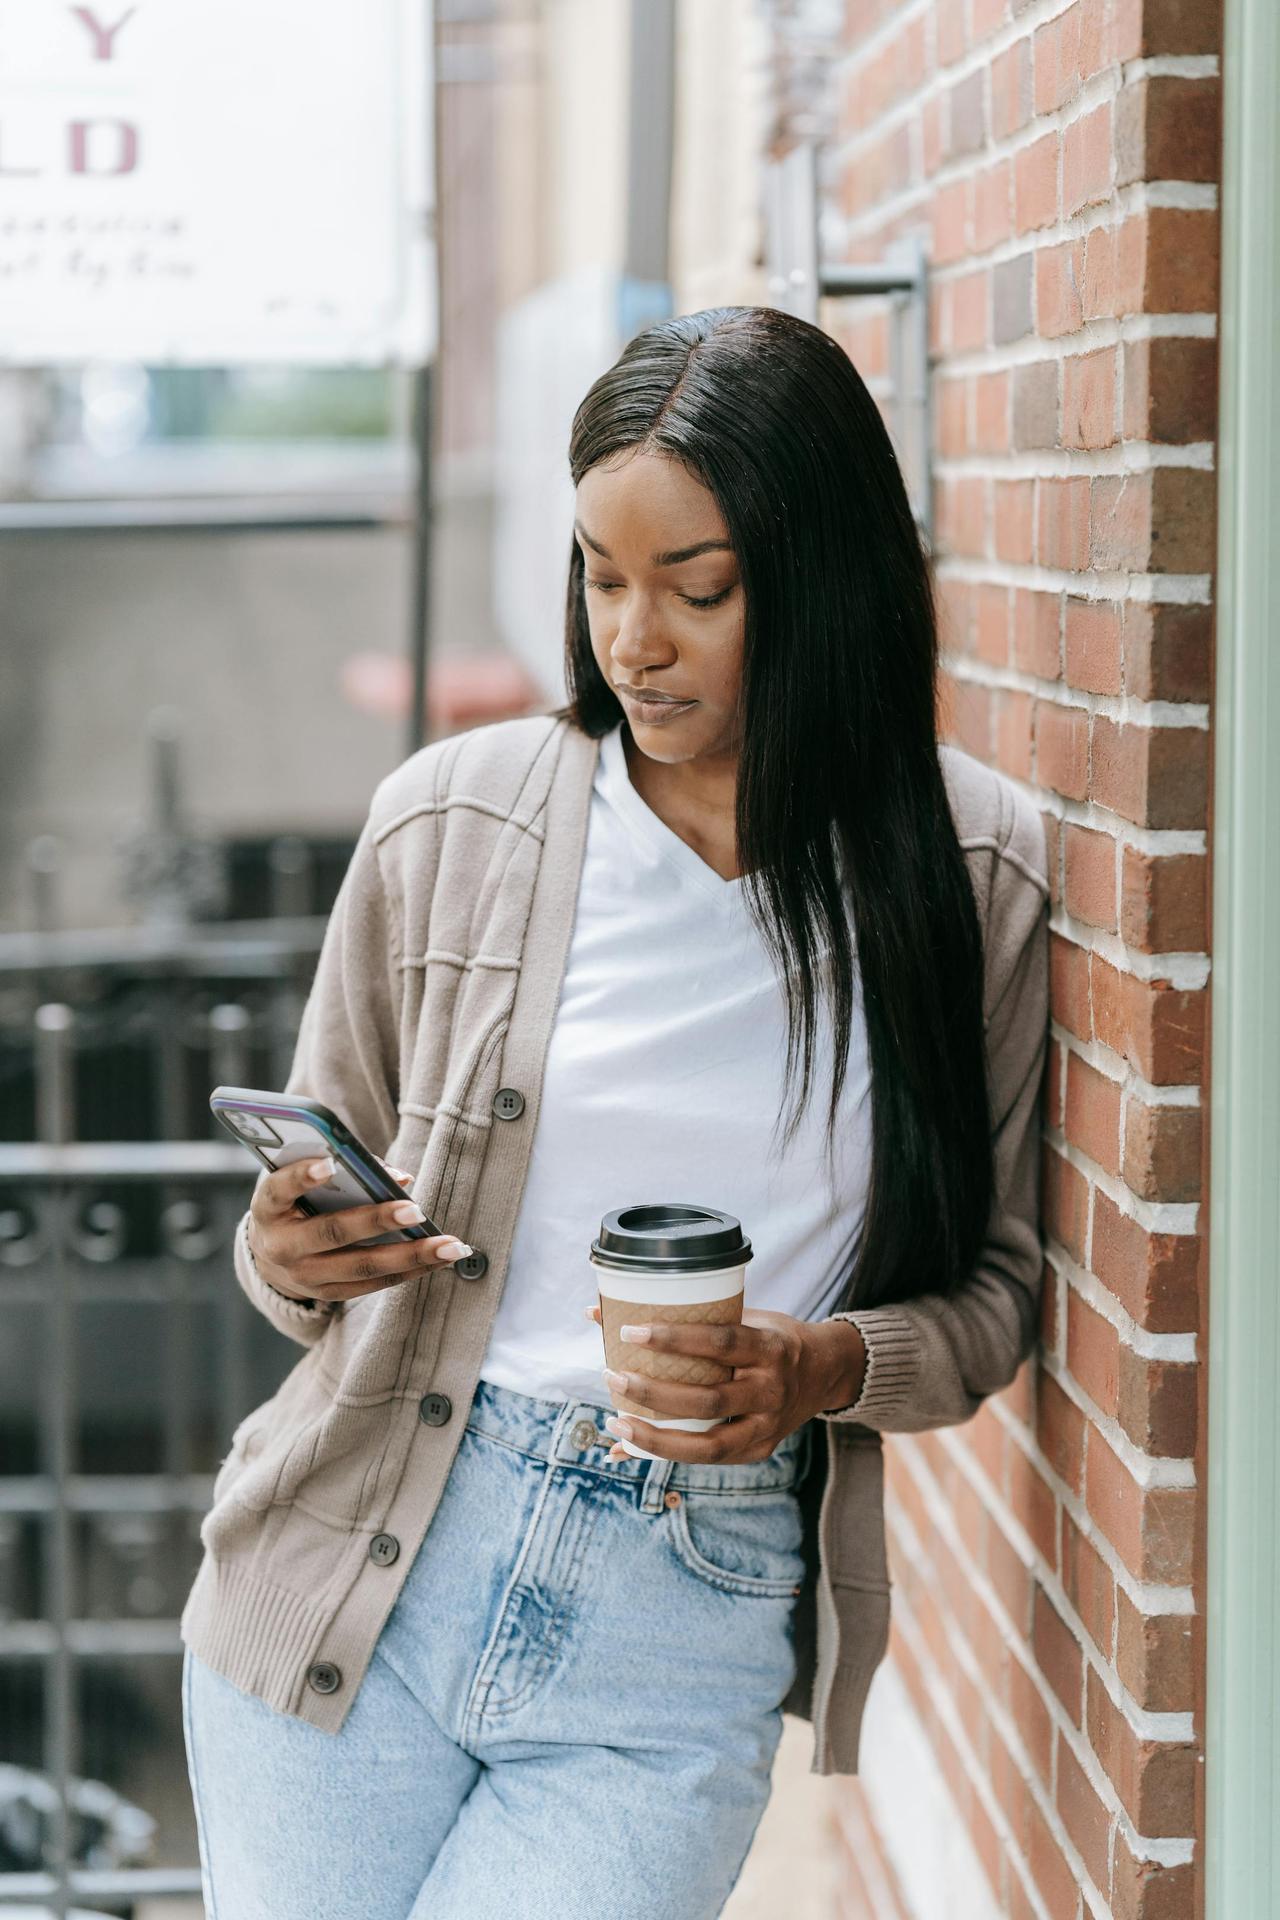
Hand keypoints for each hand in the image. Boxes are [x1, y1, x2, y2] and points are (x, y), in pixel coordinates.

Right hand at [246, 1155, 472, 1303]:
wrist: (269, 1254)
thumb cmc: (295, 1202)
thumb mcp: (300, 1182)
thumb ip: (344, 1170)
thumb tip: (400, 1179)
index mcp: (268, 1208)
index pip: (279, 1190)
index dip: (301, 1177)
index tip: (328, 1163)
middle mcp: (282, 1246)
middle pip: (332, 1234)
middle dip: (377, 1222)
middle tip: (416, 1211)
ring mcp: (304, 1277)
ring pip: (361, 1267)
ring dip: (411, 1256)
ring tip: (449, 1246)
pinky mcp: (328, 1294)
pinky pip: (373, 1284)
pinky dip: (410, 1271)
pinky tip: (440, 1259)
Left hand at [585, 1305, 866, 1463]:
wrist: (826, 1372)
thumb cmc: (770, 1338)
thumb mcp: (745, 1317)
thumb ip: (691, 1319)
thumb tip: (603, 1315)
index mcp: (769, 1347)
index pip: (720, 1342)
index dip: (674, 1338)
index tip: (631, 1330)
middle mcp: (771, 1389)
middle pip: (708, 1399)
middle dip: (654, 1393)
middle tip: (613, 1376)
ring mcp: (768, 1425)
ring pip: (709, 1443)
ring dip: (657, 1436)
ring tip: (618, 1422)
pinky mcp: (761, 1449)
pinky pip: (711, 1457)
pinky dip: (670, 1453)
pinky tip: (635, 1446)